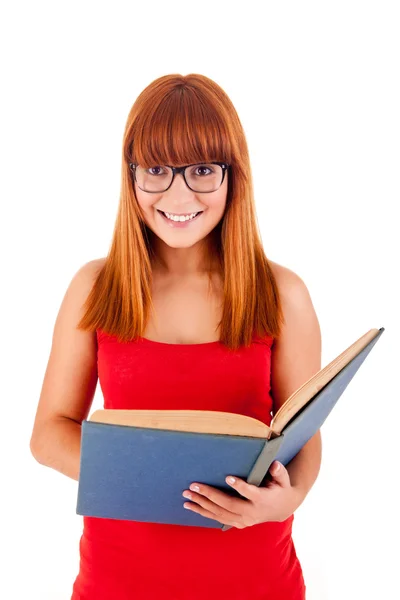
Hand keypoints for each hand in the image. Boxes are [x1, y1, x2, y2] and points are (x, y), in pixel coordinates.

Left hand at [182, 461, 305, 528]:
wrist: (281, 508)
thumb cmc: (280, 488)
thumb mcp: (284, 479)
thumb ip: (279, 472)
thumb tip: (274, 465)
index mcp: (263, 499)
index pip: (251, 493)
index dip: (240, 486)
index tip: (228, 477)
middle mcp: (251, 513)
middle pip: (228, 504)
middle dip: (210, 495)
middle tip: (194, 486)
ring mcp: (243, 520)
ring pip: (219, 513)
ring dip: (201, 505)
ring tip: (186, 495)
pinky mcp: (237, 523)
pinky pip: (217, 518)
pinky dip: (203, 512)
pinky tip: (190, 506)